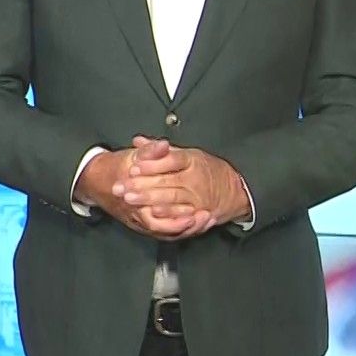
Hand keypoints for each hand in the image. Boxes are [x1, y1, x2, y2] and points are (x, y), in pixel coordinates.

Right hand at [77, 138, 213, 239]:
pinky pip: (166, 230)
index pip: (154, 216)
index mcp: (132, 200)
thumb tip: (163, 145)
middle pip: (164, 228)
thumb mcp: (130, 156)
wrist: (96, 180)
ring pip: (166, 232)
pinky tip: (197, 221)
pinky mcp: (146, 222)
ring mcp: (141, 220)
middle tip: (207, 217)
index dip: (175, 217)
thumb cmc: (115, 168)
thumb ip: (149, 151)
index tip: (194, 212)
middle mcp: (136, 214)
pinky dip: (182, 227)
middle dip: (187, 225)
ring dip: (188, 228)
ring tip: (207, 220)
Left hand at [115, 136, 251, 232]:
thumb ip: (160, 150)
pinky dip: (167, 214)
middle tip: (121, 186)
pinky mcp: (199, 212)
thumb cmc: (207, 169)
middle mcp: (195, 178)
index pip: (171, 160)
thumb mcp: (187, 153)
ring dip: (149, 199)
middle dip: (141, 185)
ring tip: (130, 199)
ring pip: (171, 197)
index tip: (134, 166)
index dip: (152, 164)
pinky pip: (182, 214)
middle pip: (166, 180)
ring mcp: (197, 196)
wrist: (234, 189)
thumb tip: (138, 141)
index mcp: (191, 160)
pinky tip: (152, 213)